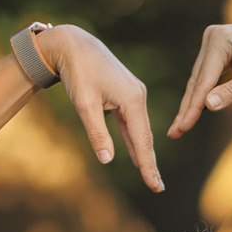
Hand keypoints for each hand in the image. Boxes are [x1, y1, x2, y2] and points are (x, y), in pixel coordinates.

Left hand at [34, 25, 163, 191]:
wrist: (74, 44)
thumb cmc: (78, 72)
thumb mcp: (84, 104)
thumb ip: (97, 133)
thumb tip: (107, 159)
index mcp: (132, 100)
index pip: (142, 140)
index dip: (148, 165)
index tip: (155, 186)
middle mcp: (138, 96)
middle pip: (145, 136)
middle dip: (149, 163)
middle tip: (157, 187)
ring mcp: (133, 94)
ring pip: (139, 129)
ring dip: (143, 151)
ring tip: (148, 174)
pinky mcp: (125, 93)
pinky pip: (131, 121)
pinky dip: (134, 137)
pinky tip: (137, 151)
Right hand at [166, 21, 231, 137]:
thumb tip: (208, 106)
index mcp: (220, 39)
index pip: (204, 80)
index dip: (193, 107)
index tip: (182, 128)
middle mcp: (213, 37)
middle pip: (198, 80)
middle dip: (188, 108)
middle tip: (174, 133)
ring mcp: (215, 42)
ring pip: (200, 80)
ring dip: (192, 103)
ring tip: (180, 128)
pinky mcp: (220, 50)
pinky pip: (208, 76)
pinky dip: (203, 94)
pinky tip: (194, 112)